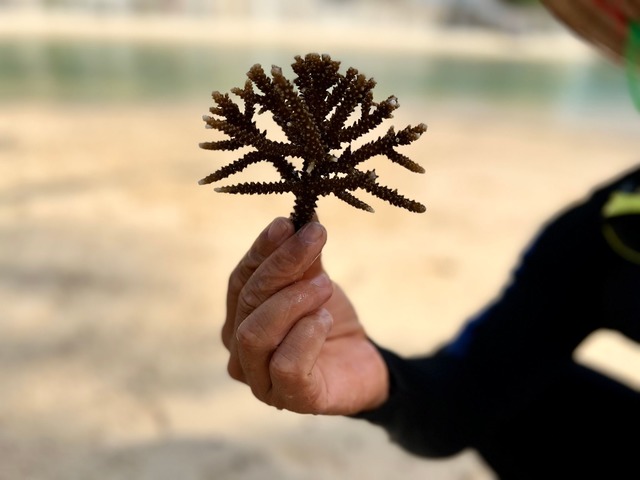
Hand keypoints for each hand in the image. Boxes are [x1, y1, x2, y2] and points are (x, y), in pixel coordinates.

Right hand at [221, 217, 388, 414]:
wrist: (361, 363)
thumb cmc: (328, 321)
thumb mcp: (315, 283)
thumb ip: (304, 259)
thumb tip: (302, 218)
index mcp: (240, 318)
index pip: (240, 279)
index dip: (261, 250)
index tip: (286, 223)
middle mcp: (239, 350)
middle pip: (248, 301)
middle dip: (282, 265)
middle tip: (315, 239)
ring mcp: (259, 379)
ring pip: (255, 332)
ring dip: (292, 300)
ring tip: (325, 286)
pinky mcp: (289, 398)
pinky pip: (285, 365)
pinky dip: (306, 335)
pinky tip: (325, 319)